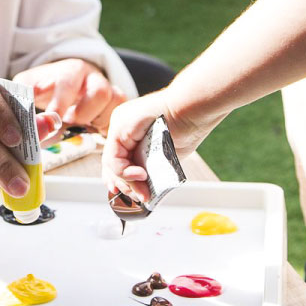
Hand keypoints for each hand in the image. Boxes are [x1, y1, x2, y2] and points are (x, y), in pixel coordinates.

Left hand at [13, 58, 126, 133]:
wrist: (62, 82)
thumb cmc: (45, 85)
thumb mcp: (28, 85)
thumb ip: (24, 95)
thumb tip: (27, 114)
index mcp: (70, 70)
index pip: (68, 83)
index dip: (61, 103)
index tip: (53, 119)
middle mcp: (92, 76)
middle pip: (100, 93)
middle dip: (83, 114)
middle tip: (69, 121)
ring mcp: (108, 87)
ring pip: (114, 103)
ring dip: (96, 119)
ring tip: (80, 123)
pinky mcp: (116, 101)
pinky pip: (120, 114)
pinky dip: (107, 124)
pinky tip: (93, 126)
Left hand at [101, 89, 225, 202]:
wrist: (194, 108)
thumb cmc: (187, 126)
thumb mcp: (164, 154)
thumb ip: (151, 168)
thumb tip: (143, 189)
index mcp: (132, 132)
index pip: (118, 160)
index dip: (122, 181)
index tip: (132, 195)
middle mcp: (122, 127)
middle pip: (112, 164)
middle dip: (125, 186)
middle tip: (140, 197)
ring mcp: (119, 125)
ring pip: (111, 163)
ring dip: (127, 182)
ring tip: (143, 191)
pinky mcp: (120, 127)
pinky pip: (114, 157)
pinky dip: (125, 172)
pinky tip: (140, 176)